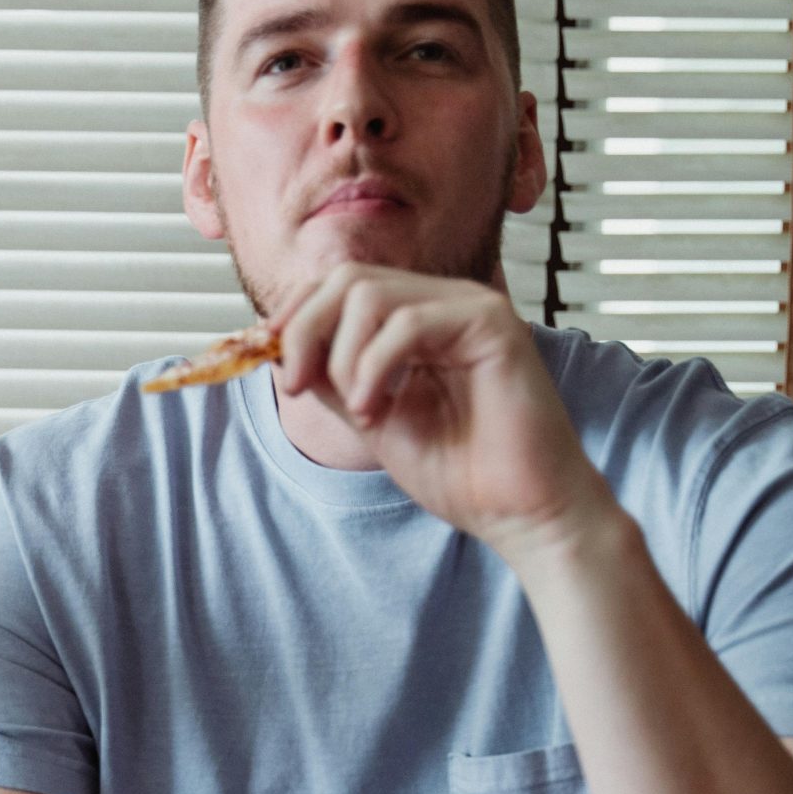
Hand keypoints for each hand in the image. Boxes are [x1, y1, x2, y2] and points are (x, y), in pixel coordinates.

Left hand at [271, 262, 614, 562]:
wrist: (522, 515)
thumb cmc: (460, 473)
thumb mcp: (368, 415)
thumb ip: (328, 375)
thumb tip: (273, 342)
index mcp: (417, 317)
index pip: (340, 284)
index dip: (295, 315)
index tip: (270, 360)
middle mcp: (444, 301)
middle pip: (347, 277)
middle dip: (306, 329)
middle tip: (296, 384)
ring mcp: (471, 307)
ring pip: (370, 294)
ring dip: (344, 358)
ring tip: (361, 411)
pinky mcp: (494, 325)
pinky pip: (408, 322)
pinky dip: (376, 367)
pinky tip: (380, 411)